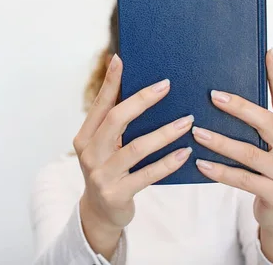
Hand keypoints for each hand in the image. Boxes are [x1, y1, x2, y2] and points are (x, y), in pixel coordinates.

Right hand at [73, 54, 193, 259]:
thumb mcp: (104, 147)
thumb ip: (115, 123)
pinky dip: (168, 162)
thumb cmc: (109, 170)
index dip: (110, 82)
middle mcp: (89, 153)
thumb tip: (138, 88)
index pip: (99, 104)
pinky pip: (147, 174)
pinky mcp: (117, 194)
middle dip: (142, 100)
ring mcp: (101, 175)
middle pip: (116, 120)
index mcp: (85, 136)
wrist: (100, 214)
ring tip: (186, 121)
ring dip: (164, 132)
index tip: (121, 59)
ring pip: (136, 147)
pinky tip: (185, 152)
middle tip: (166, 85)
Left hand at [192, 48, 272, 264]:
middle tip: (212, 96)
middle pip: (266, 122)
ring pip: (250, 153)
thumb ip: (258, 123)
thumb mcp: (270, 145)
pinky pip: (243, 179)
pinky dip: (220, 170)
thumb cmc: (270, 171)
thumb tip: (226, 93)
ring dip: (221, 141)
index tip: (267, 53)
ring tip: (197, 131)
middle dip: (239, 107)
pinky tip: (200, 163)